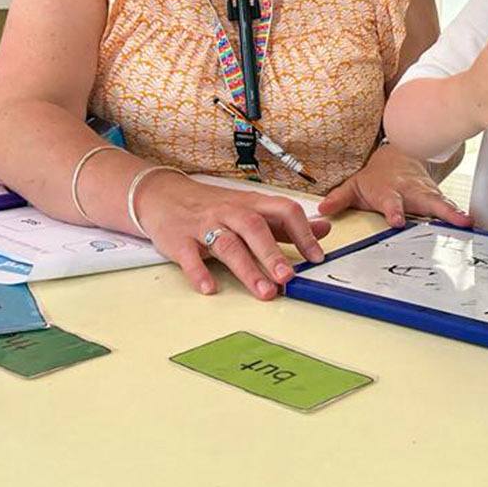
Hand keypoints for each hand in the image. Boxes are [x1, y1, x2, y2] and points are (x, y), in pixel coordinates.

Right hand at [139, 176, 330, 297]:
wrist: (163, 195)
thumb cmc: (214, 206)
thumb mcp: (251, 208)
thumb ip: (285, 223)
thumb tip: (325, 229)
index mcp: (251, 204)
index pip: (284, 211)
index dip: (303, 233)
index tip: (317, 257)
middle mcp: (230, 212)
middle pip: (255, 228)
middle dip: (273, 253)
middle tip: (288, 277)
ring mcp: (204, 225)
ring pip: (228, 245)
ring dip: (247, 269)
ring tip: (264, 291)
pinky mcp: (179, 240)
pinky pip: (189, 257)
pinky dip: (199, 273)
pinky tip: (210, 288)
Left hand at [319, 142, 471, 227]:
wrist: (400, 155)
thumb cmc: (376, 177)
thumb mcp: (355, 184)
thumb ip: (340, 198)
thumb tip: (323, 209)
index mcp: (389, 190)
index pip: (391, 201)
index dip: (394, 210)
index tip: (397, 220)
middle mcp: (410, 191)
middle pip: (424, 200)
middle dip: (436, 210)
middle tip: (448, 221)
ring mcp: (426, 193)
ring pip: (441, 202)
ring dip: (454, 212)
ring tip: (467, 223)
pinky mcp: (437, 197)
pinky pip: (449, 206)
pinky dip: (460, 213)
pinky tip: (471, 223)